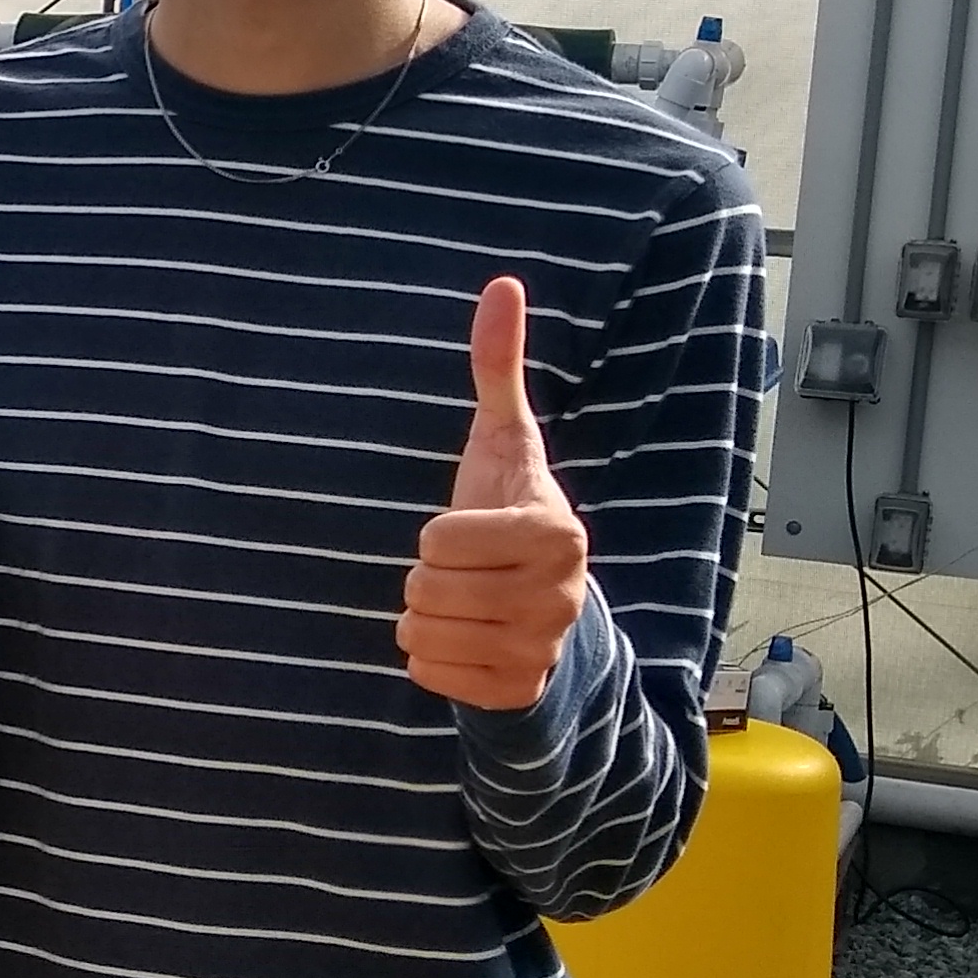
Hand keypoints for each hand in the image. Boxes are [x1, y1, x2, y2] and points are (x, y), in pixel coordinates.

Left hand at [399, 274, 589, 711]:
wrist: (546, 605)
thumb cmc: (510, 515)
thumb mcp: (504, 444)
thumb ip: (498, 368)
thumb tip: (501, 286)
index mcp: (555, 532)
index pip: (438, 541)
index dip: (438, 535)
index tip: (469, 534)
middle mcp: (557, 596)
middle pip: (424, 587)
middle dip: (427, 576)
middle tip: (464, 570)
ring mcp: (539, 649)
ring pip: (420, 631)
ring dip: (425, 616)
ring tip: (464, 601)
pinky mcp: (514, 691)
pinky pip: (427, 674)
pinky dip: (431, 657)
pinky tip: (465, 639)